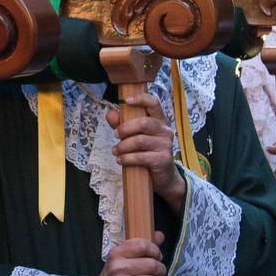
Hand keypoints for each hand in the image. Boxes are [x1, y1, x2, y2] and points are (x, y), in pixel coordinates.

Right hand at [76, 232, 167, 275]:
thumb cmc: (113, 275)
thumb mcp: (122, 258)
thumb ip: (141, 246)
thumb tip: (160, 235)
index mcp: (117, 253)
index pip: (143, 246)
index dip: (155, 251)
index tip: (157, 256)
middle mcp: (118, 266)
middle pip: (152, 264)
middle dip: (161, 270)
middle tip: (161, 273)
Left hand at [107, 92, 184, 209]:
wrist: (162, 176)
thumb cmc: (147, 151)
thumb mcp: (134, 136)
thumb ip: (122, 124)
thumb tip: (110, 113)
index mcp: (159, 120)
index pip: (154, 103)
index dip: (141, 99)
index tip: (126, 100)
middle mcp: (165, 130)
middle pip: (143, 123)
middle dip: (125, 128)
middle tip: (115, 135)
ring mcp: (166, 145)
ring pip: (140, 141)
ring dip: (123, 146)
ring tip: (115, 151)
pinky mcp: (163, 159)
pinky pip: (141, 157)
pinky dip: (127, 158)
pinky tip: (120, 160)